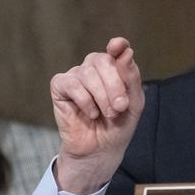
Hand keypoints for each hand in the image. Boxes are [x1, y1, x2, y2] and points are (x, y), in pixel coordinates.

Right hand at [50, 37, 144, 193]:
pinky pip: (71, 84)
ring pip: (88, 74)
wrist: (101, 149)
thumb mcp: (134, 102)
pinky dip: (84, 101)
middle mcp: (95, 66)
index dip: (118, 45)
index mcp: (115, 67)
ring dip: (102, 97)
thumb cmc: (118, 124)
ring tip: (107, 114)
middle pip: (104, 61)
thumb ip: (131, 78)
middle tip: (120, 107)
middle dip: (114, 86)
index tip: (118, 46)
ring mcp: (77, 75)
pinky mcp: (60, 86)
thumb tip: (125, 52)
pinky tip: (90, 113)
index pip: (117, 48)